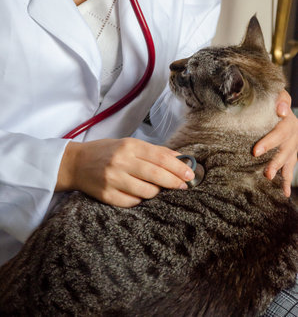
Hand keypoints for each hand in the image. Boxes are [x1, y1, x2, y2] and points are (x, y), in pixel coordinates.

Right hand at [57, 138, 194, 206]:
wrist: (75, 163)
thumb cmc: (106, 152)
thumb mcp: (128, 144)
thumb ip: (153, 150)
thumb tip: (179, 157)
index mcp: (128, 146)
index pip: (160, 157)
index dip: (178, 167)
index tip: (190, 174)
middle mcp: (121, 162)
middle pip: (156, 175)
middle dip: (174, 182)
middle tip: (184, 186)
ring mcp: (113, 180)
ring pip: (147, 192)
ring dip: (157, 192)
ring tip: (158, 189)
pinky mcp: (106, 196)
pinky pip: (132, 202)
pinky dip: (140, 200)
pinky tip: (141, 195)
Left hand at [253, 90, 297, 196]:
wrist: (280, 108)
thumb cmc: (274, 102)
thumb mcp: (277, 95)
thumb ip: (280, 99)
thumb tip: (281, 109)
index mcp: (288, 122)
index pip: (279, 133)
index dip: (269, 142)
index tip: (256, 151)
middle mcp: (294, 135)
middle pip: (285, 151)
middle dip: (275, 162)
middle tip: (266, 173)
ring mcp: (294, 146)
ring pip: (288, 161)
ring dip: (280, 172)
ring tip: (270, 179)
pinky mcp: (292, 154)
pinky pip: (290, 169)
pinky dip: (287, 182)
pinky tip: (284, 193)